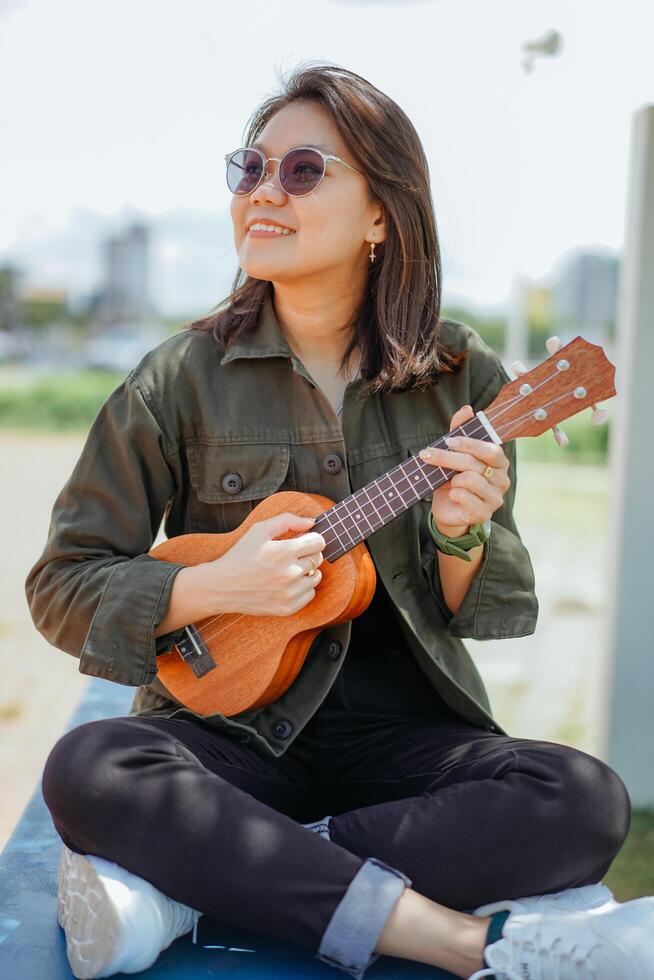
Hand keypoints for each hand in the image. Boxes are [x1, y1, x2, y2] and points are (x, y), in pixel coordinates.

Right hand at [205, 512, 325, 615]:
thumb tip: (312, 522)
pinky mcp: (288, 608)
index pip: (318, 542)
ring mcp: (289, 593)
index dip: (311, 539)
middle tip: (290, 556)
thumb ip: (287, 520)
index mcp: (284, 551)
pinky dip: (302, 588)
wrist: (222, 586)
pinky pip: (310, 594)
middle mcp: (290, 573)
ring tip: (288, 570)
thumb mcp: (259, 530)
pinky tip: (286, 584)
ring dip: (307, 571)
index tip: (302, 541)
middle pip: (318, 558)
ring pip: (316, 576)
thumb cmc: (241, 555)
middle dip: (308, 553)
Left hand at [419, 404, 510, 536]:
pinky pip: (464, 497)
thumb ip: (460, 431)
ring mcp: (495, 498)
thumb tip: (467, 409)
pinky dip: (453, 493)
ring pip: (469, 480)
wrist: (449, 509)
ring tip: (450, 482)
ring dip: (452, 480)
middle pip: (473, 463)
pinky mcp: (484, 513)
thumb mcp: (455, 454)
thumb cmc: (454, 479)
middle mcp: (502, 480)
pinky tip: (453, 495)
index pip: (490, 449)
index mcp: (499, 463)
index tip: (448, 440)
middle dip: (446, 458)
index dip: (469, 444)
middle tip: (426, 455)